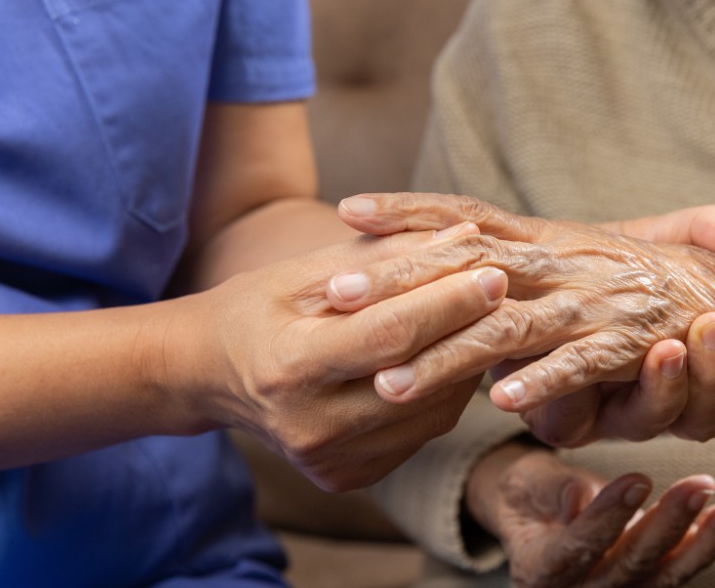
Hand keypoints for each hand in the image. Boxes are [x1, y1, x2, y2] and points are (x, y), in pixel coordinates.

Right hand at [166, 224, 505, 491]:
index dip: (448, 302)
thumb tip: (466, 237)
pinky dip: (443, 393)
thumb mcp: (308, 272)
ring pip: (432, 412)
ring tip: (481, 319)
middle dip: (469, 329)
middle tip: (507, 288)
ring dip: (465, 363)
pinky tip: (449, 357)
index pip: (390, 335)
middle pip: (418, 377)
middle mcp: (310, 427)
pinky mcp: (348, 477)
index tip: (493, 269)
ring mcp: (330, 460)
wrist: (208, 375)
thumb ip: (387, 257)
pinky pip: (421, 433)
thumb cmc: (258, 308)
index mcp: (290, 368)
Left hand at [337, 193, 714, 428]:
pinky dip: (547, 382)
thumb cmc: (653, 282)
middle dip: (400, 280)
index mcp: (548, 240)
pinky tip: (503, 402)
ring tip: (391, 379)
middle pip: (467, 267)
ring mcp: (595, 302)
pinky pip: (582, 364)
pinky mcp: (632, 343)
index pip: (467, 217)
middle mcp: (564, 263)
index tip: (348, 209)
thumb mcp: (584, 257)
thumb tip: (461, 254)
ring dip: (448, 354)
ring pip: (508, 327)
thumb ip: (530, 254)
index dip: (410, 212)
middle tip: (334, 293)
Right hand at [465, 443, 714, 587]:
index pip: (577, 548)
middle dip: (668, 524)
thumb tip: (580, 497)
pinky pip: (676, 572)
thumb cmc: (529, 494)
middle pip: (628, 565)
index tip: (639, 478)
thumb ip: (551, 491)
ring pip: (663, 576)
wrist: (537, 519)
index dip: (608, 517)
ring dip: (703, 542)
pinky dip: (704, 546)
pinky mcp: (643, 586)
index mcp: (540, 570)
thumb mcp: (525, 483)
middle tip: (700, 484)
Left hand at [503, 206, 714, 444]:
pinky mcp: (558, 413)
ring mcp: (612, 409)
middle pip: (711, 413)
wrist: (521, 281)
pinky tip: (544, 386)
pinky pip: (568, 412)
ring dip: (666, 386)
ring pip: (657, 419)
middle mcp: (661, 392)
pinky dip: (557, 387)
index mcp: (695, 357)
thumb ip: (707, 230)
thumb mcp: (662, 235)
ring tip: (666, 349)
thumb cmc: (603, 258)